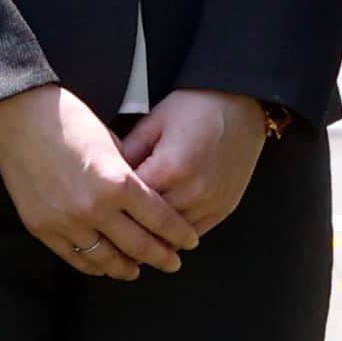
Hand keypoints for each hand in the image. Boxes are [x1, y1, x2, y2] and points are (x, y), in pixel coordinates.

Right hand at [0, 83, 199, 276]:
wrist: (19, 117)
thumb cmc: (69, 120)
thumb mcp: (113, 143)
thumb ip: (129, 174)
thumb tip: (144, 198)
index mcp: (118, 182)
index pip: (159, 219)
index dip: (179, 233)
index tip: (190, 242)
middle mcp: (95, 208)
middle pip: (138, 246)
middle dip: (161, 257)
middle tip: (173, 263)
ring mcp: (67, 222)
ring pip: (106, 259)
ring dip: (127, 268)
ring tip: (138, 270)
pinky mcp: (43, 229)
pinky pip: (75, 257)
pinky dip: (94, 265)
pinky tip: (104, 265)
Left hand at [121, 90, 275, 241]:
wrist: (241, 103)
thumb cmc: (197, 107)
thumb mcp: (153, 122)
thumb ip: (127, 151)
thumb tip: (107, 176)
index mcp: (169, 169)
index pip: (129, 203)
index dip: (111, 206)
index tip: (100, 208)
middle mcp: (192, 192)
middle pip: (149, 226)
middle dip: (129, 227)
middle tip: (111, 228)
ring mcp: (210, 203)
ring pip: (172, 237)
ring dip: (153, 237)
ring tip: (134, 235)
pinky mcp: (224, 208)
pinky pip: (194, 235)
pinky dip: (177, 236)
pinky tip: (163, 232)